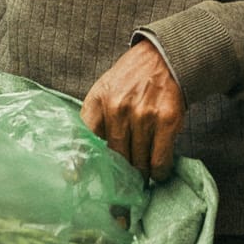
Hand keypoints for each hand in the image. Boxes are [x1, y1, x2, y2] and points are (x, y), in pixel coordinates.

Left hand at [81, 41, 185, 181]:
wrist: (164, 57)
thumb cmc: (132, 80)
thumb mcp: (104, 92)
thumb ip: (93, 122)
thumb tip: (76, 167)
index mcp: (98, 101)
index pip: (84, 140)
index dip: (84, 164)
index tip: (83, 181)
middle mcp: (118, 108)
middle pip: (116, 157)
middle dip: (121, 175)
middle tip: (125, 186)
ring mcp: (143, 115)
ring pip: (138, 162)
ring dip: (141, 175)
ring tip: (142, 178)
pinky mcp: (167, 120)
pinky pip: (160, 159)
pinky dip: (159, 171)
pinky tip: (158, 173)